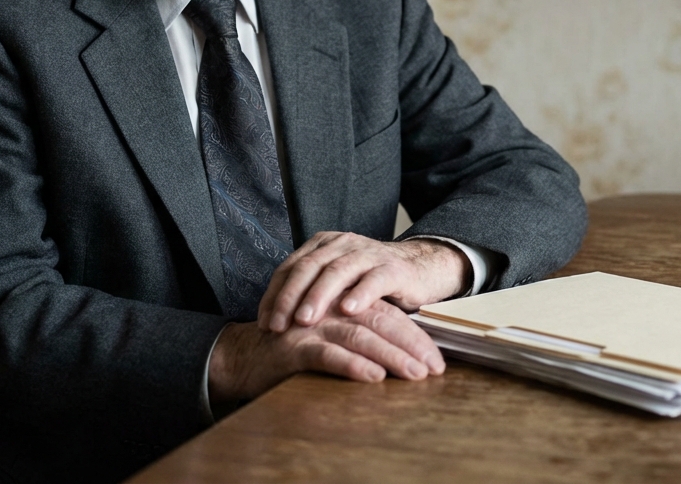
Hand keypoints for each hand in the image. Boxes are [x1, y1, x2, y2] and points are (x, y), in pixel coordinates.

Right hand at [208, 299, 445, 403]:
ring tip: (414, 374)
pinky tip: (373, 377)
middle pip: (380, 321)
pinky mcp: (295, 345)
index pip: (387, 315)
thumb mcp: (331, 338)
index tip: (436, 362)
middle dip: (411, 346)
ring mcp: (313, 325)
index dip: (414, 336)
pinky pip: (328, 354)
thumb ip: (359, 336)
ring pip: (359, 336)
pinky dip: (352, 365)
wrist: (244, 356)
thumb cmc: (293, 349)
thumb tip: (402, 354)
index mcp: (343, 303)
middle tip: (434, 369)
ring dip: (391, 355)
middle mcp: (331, 309)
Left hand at [258, 232, 470, 333]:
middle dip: (290, 297)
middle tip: (277, 325)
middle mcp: (343, 244)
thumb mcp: (336, 284)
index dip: (274, 295)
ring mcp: (369, 254)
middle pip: (309, 267)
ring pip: (337, 271)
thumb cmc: (369, 283)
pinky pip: (374, 279)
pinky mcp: (393, 269)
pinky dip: (360, 294)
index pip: (290, 267)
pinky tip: (348, 310)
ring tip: (305, 320)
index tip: (264, 323)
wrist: (419, 270)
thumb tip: (272, 320)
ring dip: (318, 296)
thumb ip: (310, 291)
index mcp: (324, 245)